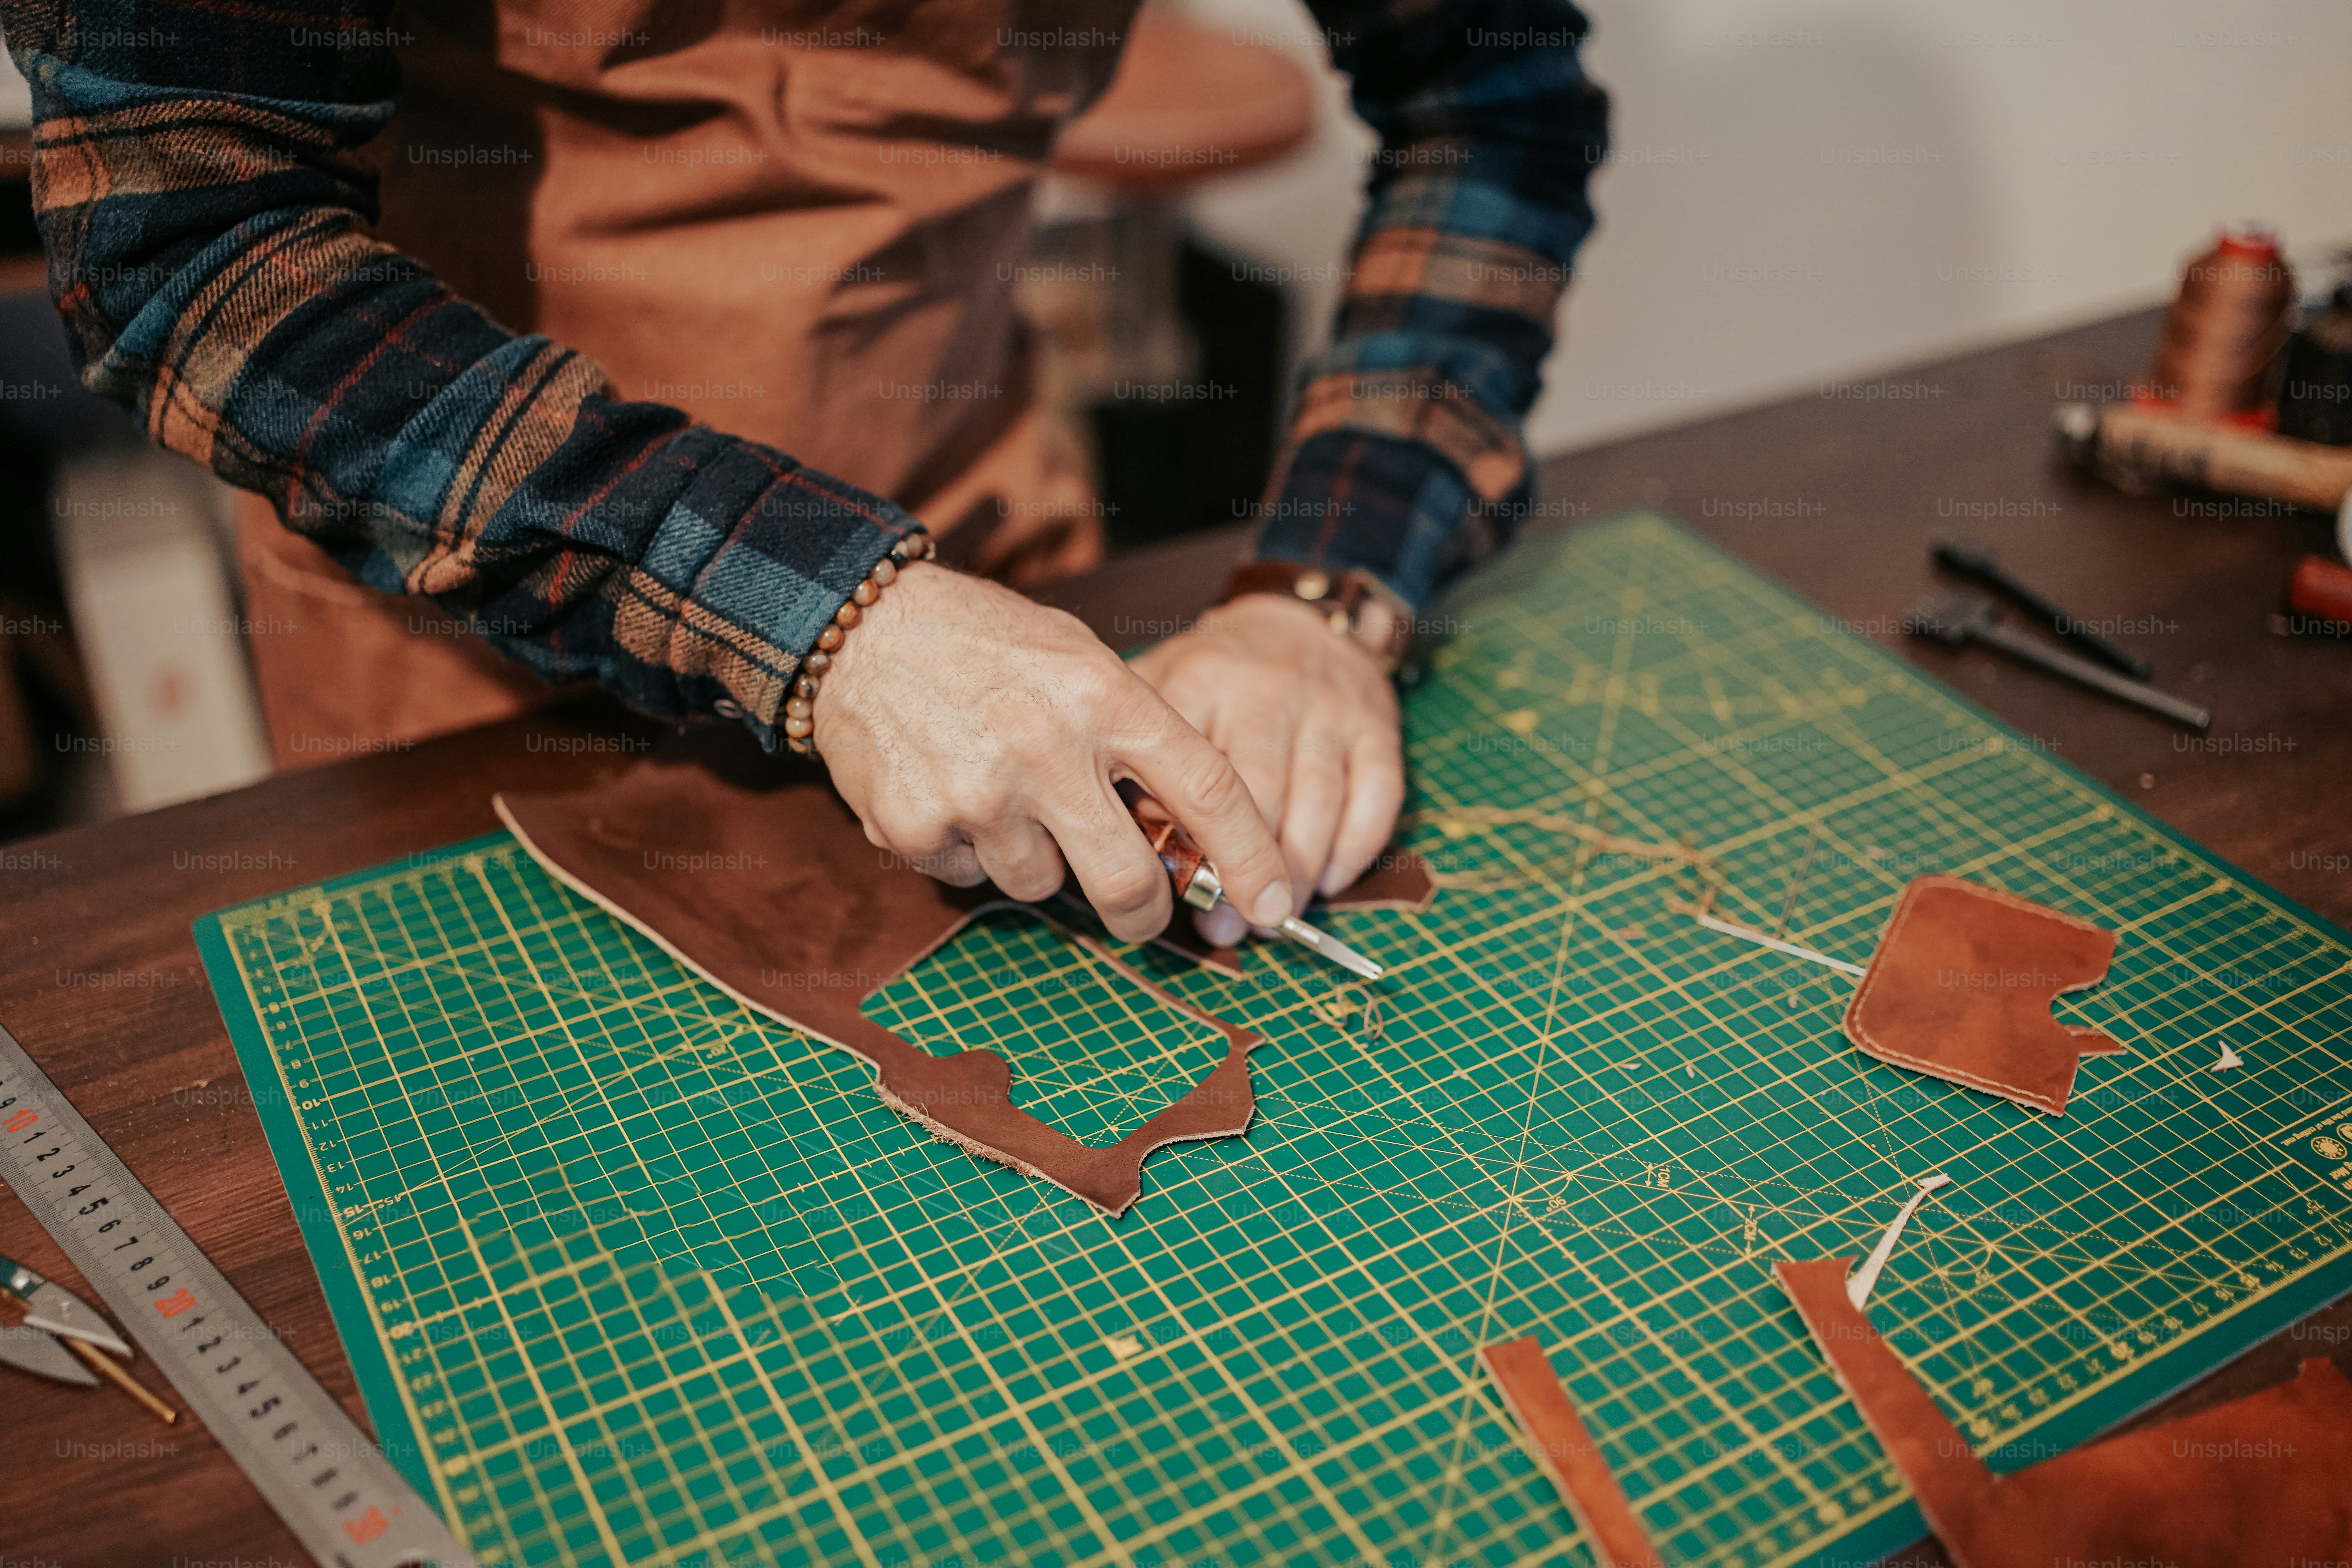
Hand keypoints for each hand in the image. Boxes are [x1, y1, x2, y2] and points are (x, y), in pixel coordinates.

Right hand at [813, 561, 1295, 941]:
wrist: (861, 630)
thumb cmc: (987, 646)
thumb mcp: (1082, 662)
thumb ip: (1137, 738)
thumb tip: (1188, 830)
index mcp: (1104, 698)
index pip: (1207, 791)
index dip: (1250, 859)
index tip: (1275, 906)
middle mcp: (1046, 750)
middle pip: (1128, 882)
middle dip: (1143, 912)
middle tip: (1140, 909)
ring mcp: (978, 795)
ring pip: (1041, 884)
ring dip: (1037, 858)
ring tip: (1004, 793)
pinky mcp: (917, 828)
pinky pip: (969, 877)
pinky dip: (969, 850)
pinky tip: (950, 791)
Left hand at [1129, 592, 1403, 947]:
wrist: (1296, 619)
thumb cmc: (1213, 676)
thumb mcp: (1158, 687)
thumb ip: (1131, 750)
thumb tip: (1106, 835)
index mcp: (1200, 683)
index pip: (1189, 775)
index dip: (1185, 845)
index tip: (1174, 896)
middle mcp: (1266, 693)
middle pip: (1258, 799)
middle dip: (1242, 876)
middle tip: (1226, 928)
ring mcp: (1328, 710)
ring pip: (1317, 808)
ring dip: (1296, 877)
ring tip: (1270, 922)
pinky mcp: (1376, 726)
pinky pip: (1374, 800)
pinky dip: (1352, 851)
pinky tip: (1327, 884)